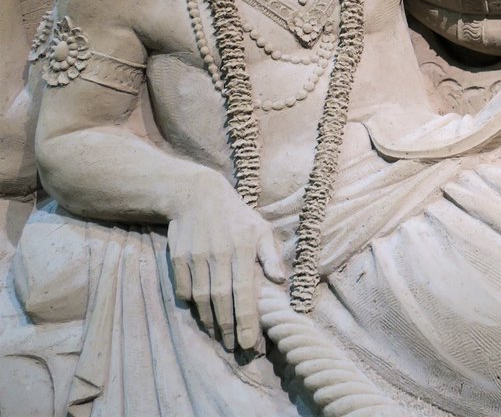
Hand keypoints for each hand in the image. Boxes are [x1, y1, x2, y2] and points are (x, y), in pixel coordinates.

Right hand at [168, 186, 285, 351]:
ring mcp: (196, 257)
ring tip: (219, 334)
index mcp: (242, 249)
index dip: (247, 319)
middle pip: (222, 300)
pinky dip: (191, 303)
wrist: (197, 195)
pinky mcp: (179, 258)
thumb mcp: (260, 229)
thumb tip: (280, 280)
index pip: (245, 291)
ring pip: (201, 298)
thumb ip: (270, 255)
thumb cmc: (236, 215)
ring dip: (210, 319)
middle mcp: (218, 255)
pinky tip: (201, 312)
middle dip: (228, 327)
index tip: (250, 343)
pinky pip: (183, 289)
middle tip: (235, 346)